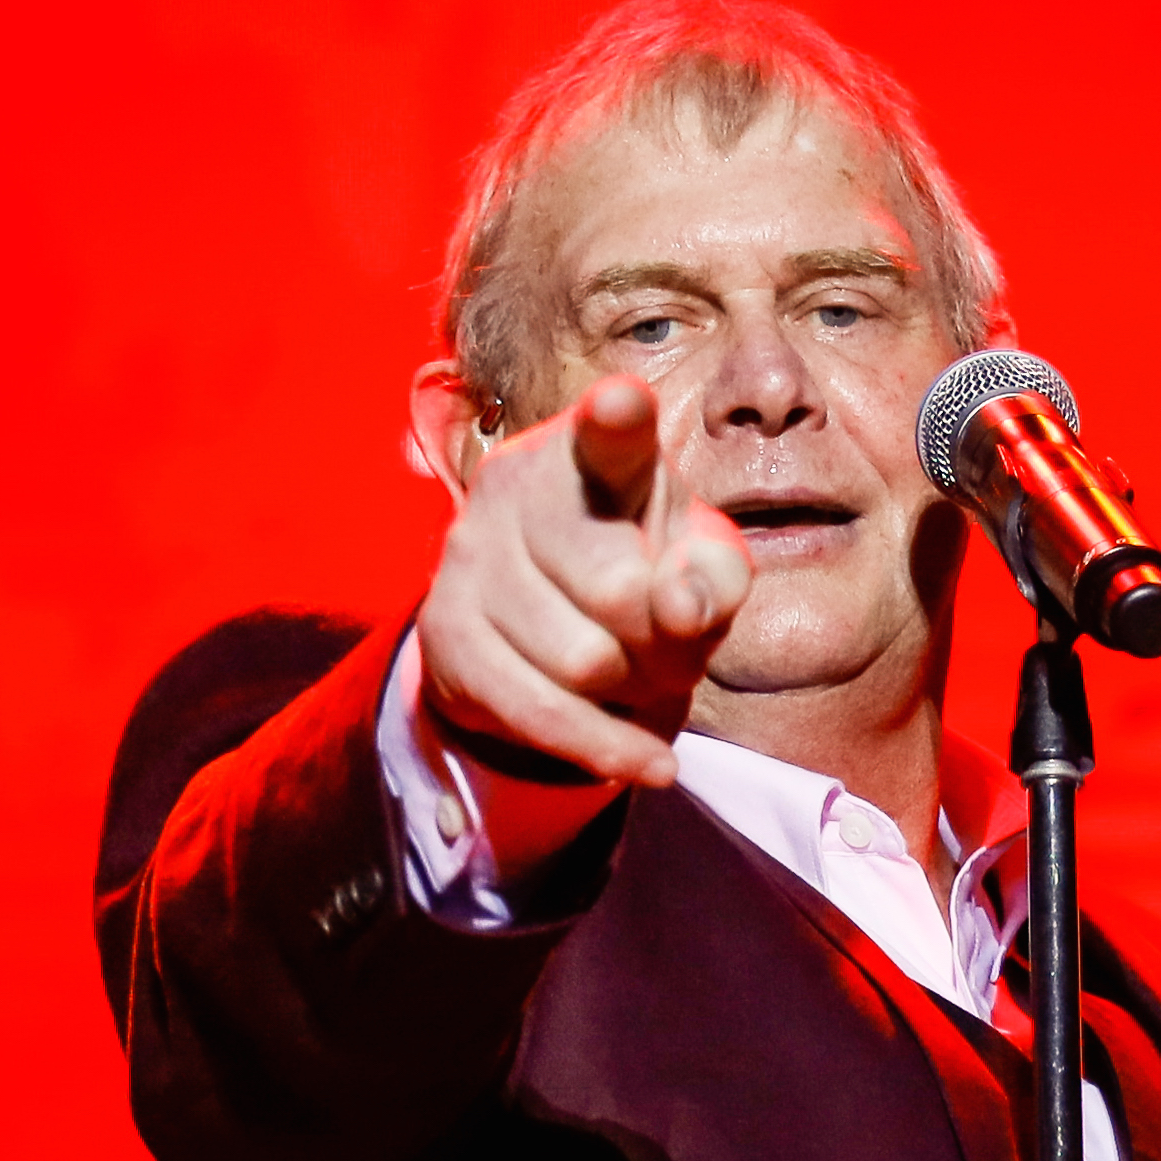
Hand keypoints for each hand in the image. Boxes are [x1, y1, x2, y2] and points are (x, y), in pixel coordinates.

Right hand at [411, 372, 752, 788]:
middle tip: (666, 644)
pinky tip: (647, 759)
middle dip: (665, 644)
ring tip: (632, 672)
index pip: (611, 430)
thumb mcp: (704, 568)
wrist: (551, 617)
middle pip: (619, 593)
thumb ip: (716, 579)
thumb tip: (678, 609)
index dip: (618, 416)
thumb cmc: (649, 570)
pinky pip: (539, 713)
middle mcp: (521, 483)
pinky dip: (605, 748)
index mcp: (600, 449)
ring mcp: (470, 553)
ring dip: (633, 692)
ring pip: (582, 662)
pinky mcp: (444, 629)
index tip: (625, 400)